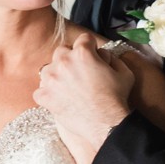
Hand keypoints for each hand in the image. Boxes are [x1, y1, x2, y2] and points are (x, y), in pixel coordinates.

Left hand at [34, 34, 133, 163]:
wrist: (106, 124)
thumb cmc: (116, 98)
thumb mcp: (124, 72)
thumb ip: (111, 58)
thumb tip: (103, 55)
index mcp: (82, 53)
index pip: (83, 39)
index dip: (90, 47)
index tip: (92, 55)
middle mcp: (64, 62)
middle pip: (62, 51)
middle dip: (70, 58)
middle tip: (79, 72)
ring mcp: (51, 79)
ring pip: (48, 69)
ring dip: (57, 75)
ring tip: (68, 87)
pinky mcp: (44, 95)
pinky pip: (40, 90)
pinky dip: (48, 94)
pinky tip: (59, 99)